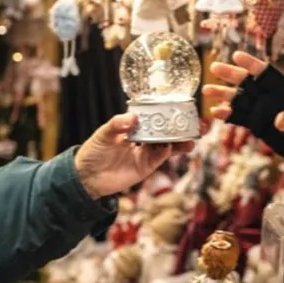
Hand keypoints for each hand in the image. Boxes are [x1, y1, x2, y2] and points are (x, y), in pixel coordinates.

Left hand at [74, 113, 194, 199]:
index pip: (154, 117)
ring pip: (168, 144)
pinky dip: (167, 151)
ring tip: (193, 136)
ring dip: (181, 141)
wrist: (87, 177)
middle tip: (196, 121)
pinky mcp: (145, 166)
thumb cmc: (93, 151)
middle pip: (166, 131)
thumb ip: (117, 124)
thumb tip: (133, 117)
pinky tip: (172, 146)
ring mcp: (145, 153)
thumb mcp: (103, 134)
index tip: (181, 106)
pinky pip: (160, 157)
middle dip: (181, 127)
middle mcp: (143, 139)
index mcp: (134, 127)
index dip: (167, 112)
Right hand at [203, 51, 283, 131]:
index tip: (236, 56)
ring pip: (239, 99)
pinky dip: (227, 114)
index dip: (251, 64)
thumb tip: (282, 121)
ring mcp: (260, 110)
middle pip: (247, 82)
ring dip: (223, 94)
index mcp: (283, 89)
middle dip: (230, 74)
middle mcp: (269, 97)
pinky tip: (215, 111)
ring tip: (206, 90)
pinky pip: (238, 117)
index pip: (265, 73)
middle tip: (214, 67)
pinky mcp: (255, 123)